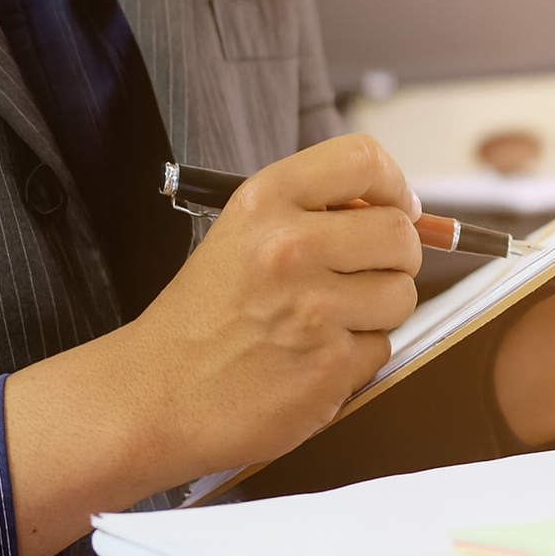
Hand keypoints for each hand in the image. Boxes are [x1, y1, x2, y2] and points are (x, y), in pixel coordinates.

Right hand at [7, 133, 421, 555]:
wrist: (152, 394)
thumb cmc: (203, 316)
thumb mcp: (241, 234)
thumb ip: (314, 213)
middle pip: (400, 235)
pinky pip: (383, 348)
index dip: (394, 186)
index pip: (364, 160)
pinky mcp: (330, 366)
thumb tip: (401, 211)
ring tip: (325, 323)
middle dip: (393, 259)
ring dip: (378, 312)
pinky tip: (311, 359)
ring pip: (402, 295)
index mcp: (265, 202)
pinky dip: (356, 358)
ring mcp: (314, 309)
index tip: (397, 208)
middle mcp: (291, 248)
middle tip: (359, 277)